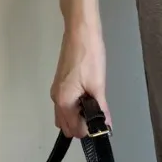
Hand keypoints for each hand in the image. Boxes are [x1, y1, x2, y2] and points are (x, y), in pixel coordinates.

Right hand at [50, 20, 111, 138]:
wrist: (80, 31)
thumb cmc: (89, 56)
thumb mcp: (97, 84)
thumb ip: (100, 108)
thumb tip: (105, 126)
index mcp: (63, 101)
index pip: (74, 130)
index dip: (90, 129)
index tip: (101, 120)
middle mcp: (55, 99)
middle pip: (67, 126)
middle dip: (83, 124)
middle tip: (98, 111)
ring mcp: (57, 90)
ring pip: (65, 115)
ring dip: (79, 116)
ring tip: (94, 102)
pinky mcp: (60, 82)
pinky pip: (66, 104)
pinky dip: (76, 106)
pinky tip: (88, 95)